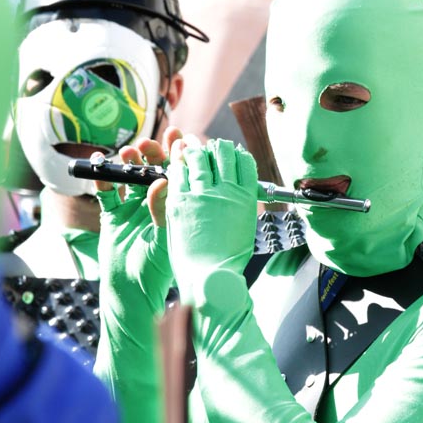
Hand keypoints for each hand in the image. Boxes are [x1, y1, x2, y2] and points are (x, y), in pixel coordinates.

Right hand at [96, 126, 182, 317]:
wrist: (133, 292)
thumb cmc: (158, 269)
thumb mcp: (165, 236)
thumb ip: (164, 209)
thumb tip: (163, 179)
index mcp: (174, 206)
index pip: (178, 173)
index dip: (177, 154)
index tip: (177, 136)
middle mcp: (155, 203)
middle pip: (152, 169)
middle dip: (151, 153)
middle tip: (148, 143)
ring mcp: (133, 208)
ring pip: (129, 176)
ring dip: (128, 162)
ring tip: (128, 152)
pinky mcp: (113, 215)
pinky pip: (107, 193)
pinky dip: (102, 179)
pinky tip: (100, 167)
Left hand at [165, 138, 257, 310]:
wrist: (209, 276)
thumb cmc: (228, 259)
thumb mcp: (244, 227)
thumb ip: (240, 205)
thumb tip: (239, 193)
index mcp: (245, 198)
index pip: (244, 163)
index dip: (237, 154)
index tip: (233, 152)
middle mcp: (226, 191)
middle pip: (223, 156)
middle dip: (217, 148)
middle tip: (212, 146)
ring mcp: (202, 194)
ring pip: (199, 159)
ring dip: (196, 150)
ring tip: (192, 148)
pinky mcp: (180, 201)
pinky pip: (178, 174)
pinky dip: (178, 165)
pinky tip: (176, 162)